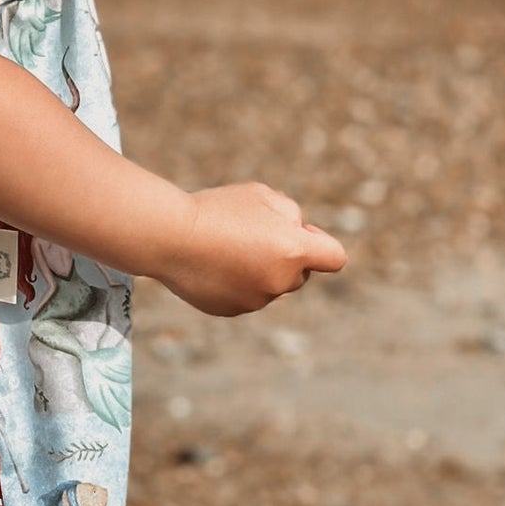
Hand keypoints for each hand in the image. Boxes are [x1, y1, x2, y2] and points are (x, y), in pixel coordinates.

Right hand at [155, 181, 346, 317]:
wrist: (170, 236)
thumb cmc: (218, 209)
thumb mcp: (262, 195)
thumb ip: (290, 215)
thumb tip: (299, 234)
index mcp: (293, 251)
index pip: (334, 258)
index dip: (320, 244)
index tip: (299, 234)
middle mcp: (279, 282)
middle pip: (299, 274)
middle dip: (285, 256)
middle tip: (251, 233)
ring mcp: (254, 300)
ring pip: (269, 285)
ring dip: (257, 268)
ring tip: (223, 245)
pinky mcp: (231, 310)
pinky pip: (243, 295)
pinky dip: (234, 282)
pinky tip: (210, 262)